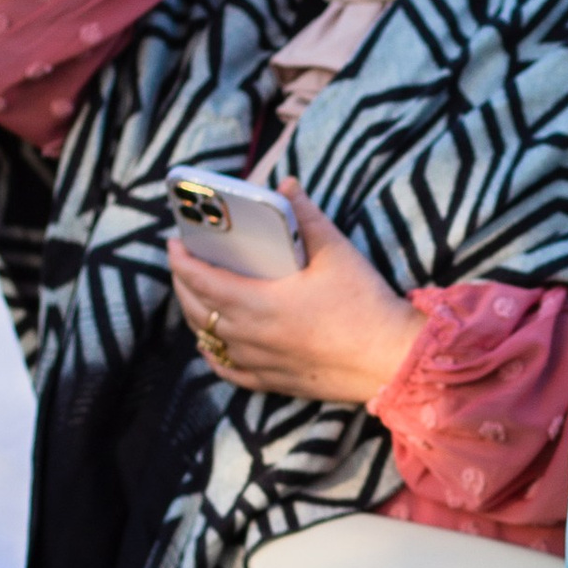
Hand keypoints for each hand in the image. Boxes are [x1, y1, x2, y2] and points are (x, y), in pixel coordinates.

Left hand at [168, 184, 426, 402]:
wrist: (393, 359)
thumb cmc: (366, 306)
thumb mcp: (337, 253)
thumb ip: (306, 217)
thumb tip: (285, 185)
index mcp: (261, 304)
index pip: (202, 281)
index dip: (181, 262)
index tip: (174, 243)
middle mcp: (252, 337)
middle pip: (198, 310)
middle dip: (183, 283)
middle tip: (183, 261)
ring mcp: (261, 363)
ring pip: (209, 340)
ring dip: (195, 315)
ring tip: (195, 294)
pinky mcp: (275, 381)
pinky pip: (229, 370)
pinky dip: (213, 353)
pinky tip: (211, 343)